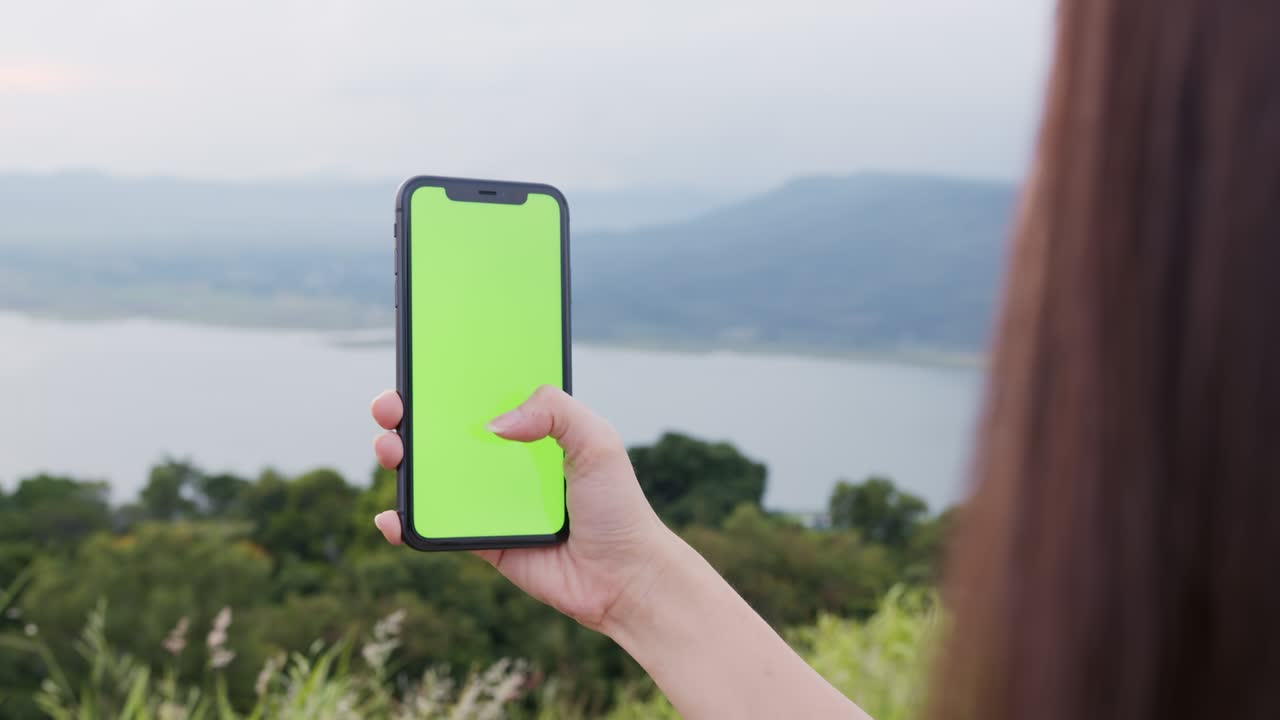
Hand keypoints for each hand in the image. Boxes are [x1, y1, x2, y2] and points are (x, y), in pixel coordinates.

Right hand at [369, 386, 673, 630]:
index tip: (419, 367)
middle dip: (409, 415)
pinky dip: (405, 522)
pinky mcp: (480, 541)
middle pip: (444, 432)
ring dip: (400, 460)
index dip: (447, 381)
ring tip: (390, 451)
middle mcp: (505, 461)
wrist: (623, 577)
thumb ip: (555, 412)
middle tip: (392, 409)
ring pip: (431, 476)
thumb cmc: (617, 506)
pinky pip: (433, 527)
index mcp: (532, 429)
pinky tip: (391, 516)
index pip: (482, 396)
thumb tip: (494, 423)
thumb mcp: (598, 442)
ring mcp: (488, 500)